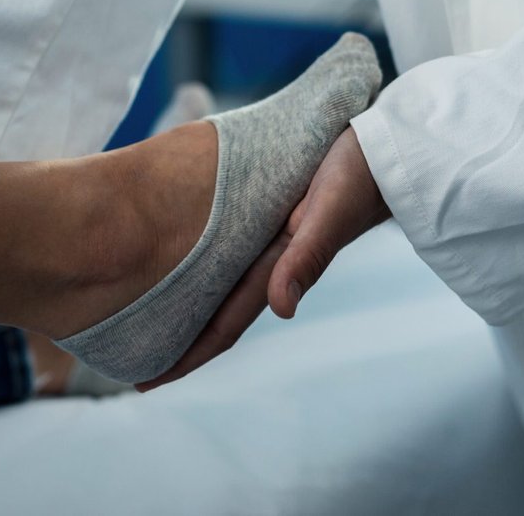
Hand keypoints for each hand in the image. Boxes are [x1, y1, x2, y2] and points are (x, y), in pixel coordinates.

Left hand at [138, 126, 389, 389]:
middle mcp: (272, 259)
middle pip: (216, 312)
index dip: (188, 355)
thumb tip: (281, 309)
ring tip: (147, 320)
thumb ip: (309, 256)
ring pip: (219, 283)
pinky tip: (185, 264)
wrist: (392, 141)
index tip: (145, 382)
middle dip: (179, 341)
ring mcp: (273, 237)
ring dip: (187, 307)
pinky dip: (202, 267)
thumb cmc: (362, 173)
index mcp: (279, 265)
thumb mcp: (331, 209)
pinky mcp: (274, 211)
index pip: (225, 323)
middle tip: (130, 364)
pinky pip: (228, 249)